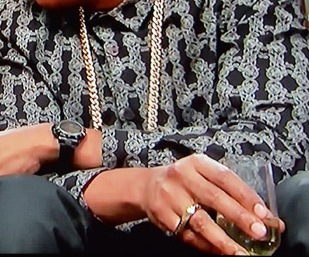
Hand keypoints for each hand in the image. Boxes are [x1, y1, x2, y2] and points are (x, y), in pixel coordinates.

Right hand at [141, 154, 283, 254]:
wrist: (146, 186)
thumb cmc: (183, 181)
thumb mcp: (201, 173)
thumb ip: (228, 189)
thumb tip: (264, 215)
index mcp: (196, 163)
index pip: (225, 177)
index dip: (246, 195)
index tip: (263, 213)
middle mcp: (182, 176)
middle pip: (214, 198)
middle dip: (239, 217)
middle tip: (258, 232)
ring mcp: (170, 196)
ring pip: (201, 221)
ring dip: (223, 240)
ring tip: (240, 252)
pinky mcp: (162, 215)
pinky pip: (188, 234)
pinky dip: (206, 246)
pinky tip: (219, 251)